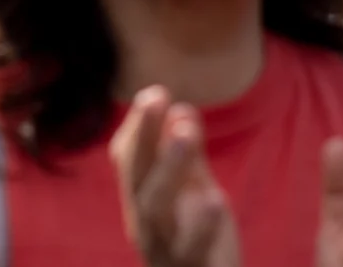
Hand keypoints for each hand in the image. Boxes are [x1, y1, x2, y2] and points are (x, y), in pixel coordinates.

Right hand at [110, 86, 239, 266]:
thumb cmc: (197, 241)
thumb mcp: (193, 192)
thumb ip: (188, 156)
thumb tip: (181, 109)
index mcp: (141, 200)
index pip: (128, 158)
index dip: (138, 126)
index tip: (155, 93)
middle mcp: (144, 222)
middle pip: (136, 176)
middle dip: (144, 134)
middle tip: (157, 96)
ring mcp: (164, 249)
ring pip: (154, 208)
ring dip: (168, 166)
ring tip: (185, 133)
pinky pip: (191, 249)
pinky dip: (201, 225)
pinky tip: (214, 198)